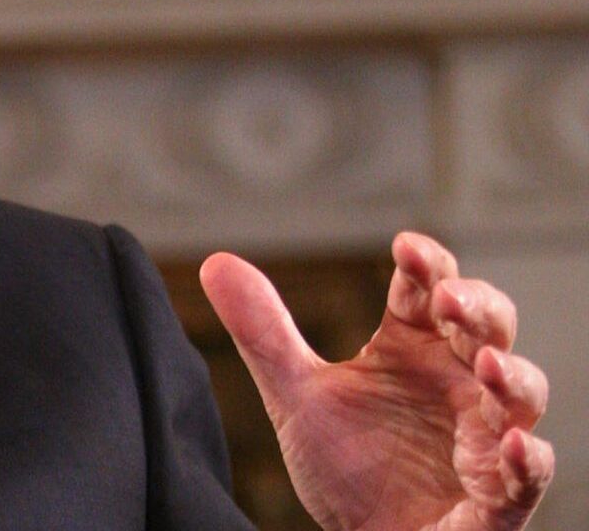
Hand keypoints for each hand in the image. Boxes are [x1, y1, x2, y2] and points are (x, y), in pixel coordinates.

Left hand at [201, 232, 553, 530]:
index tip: (406, 246)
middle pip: (488, 326)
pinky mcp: (498, 497)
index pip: (427, 290)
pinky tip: (514, 445)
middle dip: (477, 307)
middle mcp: (457, 382)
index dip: (427, 264)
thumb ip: (263, 333)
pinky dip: (528, 460)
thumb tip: (215, 262)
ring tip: (488, 362)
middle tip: (448, 298)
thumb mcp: (296, 396)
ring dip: (512, 376)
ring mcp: (484, 437)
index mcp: (412, 349)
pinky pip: (527, 476)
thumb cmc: (348, 465)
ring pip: (521, 394)